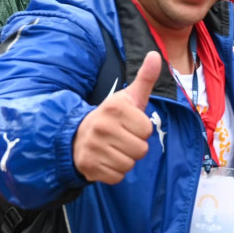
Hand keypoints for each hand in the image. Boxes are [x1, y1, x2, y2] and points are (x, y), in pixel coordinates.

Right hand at [73, 51, 160, 183]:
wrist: (77, 136)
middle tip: (121, 138)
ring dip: (126, 160)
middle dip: (135, 146)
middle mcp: (102, 127)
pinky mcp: (89, 167)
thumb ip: (145, 78)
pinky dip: (115, 172)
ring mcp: (93, 148)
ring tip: (113, 148)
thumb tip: (156, 55)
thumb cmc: (111, 117)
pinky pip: (117, 177)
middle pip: (141, 150)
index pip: (147, 130)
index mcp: (114, 108)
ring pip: (130, 164)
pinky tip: (106, 160)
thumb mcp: (128, 97)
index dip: (141, 129)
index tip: (128, 125)